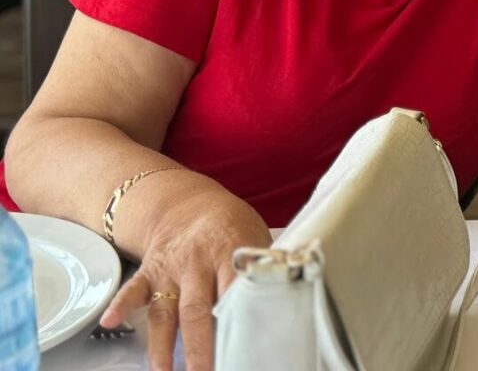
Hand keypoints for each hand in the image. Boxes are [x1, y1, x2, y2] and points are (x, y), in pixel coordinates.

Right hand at [99, 184, 270, 370]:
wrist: (190, 204)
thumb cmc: (232, 229)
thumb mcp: (255, 239)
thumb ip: (265, 270)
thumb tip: (286, 305)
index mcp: (231, 252)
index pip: (236, 293)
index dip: (239, 325)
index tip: (245, 352)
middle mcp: (198, 261)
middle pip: (198, 311)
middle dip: (200, 350)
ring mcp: (171, 267)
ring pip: (165, 312)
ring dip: (163, 349)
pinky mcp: (149, 272)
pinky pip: (133, 290)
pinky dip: (121, 306)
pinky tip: (111, 322)